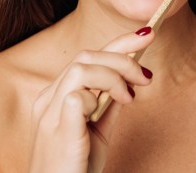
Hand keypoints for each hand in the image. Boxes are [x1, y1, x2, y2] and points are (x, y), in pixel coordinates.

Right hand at [28, 27, 154, 172]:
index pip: (86, 58)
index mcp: (56, 95)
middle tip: (145, 78)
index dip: (118, 43)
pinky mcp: (57, 129)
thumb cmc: (76, 167)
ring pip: (81, 69)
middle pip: (85, 57)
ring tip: (129, 97)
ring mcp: (50, 113)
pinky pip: (77, 97)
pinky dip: (98, 98)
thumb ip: (109, 106)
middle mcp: (49, 98)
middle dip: (122, 59)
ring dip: (113, 77)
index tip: (146, 35)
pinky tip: (107, 111)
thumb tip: (129, 82)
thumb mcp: (98, 132)